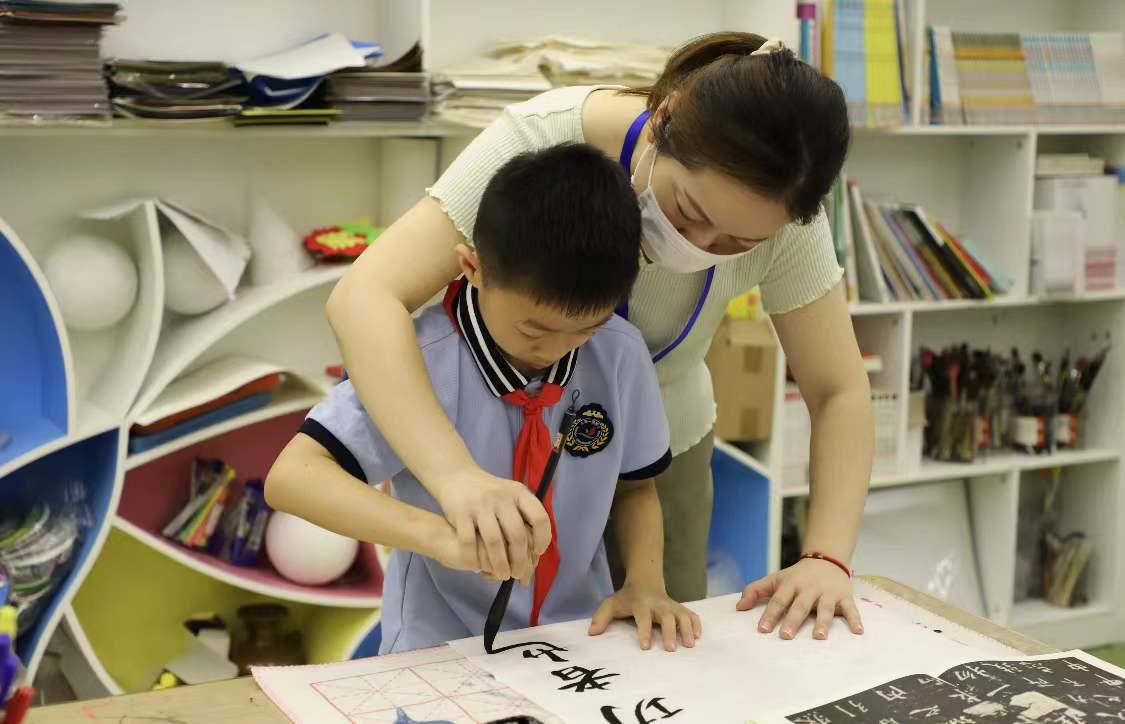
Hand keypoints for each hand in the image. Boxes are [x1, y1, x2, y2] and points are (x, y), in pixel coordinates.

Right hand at [432, 467, 550, 582]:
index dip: (542, 539)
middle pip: (517, 535)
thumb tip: (537, 552)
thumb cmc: (489, 493)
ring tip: (503, 575)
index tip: (537, 552)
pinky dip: (475, 558)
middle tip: (519, 574)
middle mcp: (501, 497)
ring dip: (500, 564)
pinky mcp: (461, 513)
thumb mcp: (511, 494)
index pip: (539, 518)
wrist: (457, 477)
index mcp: (518, 493)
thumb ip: (525, 516)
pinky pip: (469, 542)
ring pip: (494, 542)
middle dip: (520, 560)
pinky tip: (478, 567)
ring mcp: (480, 505)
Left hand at [588, 583, 702, 651]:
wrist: (645, 580)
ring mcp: (671, 605)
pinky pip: (691, 614)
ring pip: (682, 615)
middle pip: (667, 617)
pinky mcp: (680, 607)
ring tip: (690, 644)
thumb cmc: (627, 597)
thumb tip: (591, 633)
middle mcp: (658, 604)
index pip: (643, 618)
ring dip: (687, 629)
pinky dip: (696, 623)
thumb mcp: (611, 604)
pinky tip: (698, 636)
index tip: (645, 648)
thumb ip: (601, 617)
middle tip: (671, 649)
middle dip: (669, 632)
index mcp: (641, 604)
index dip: (644, 632)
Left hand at [736, 558, 863, 639]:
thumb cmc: (796, 576)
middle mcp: (809, 588)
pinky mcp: (844, 596)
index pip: (778, 600)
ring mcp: (827, 592)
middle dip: (793, 620)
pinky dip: (855, 619)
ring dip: (822, 622)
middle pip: (800, 605)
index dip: (770, 614)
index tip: (762, 630)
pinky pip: (850, 609)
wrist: (825, 560)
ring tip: (819, 637)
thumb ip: (756, 591)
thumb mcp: (775, 579)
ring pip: (824, 608)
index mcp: (791, 584)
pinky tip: (858, 632)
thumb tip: (738, 607)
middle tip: (786, 636)